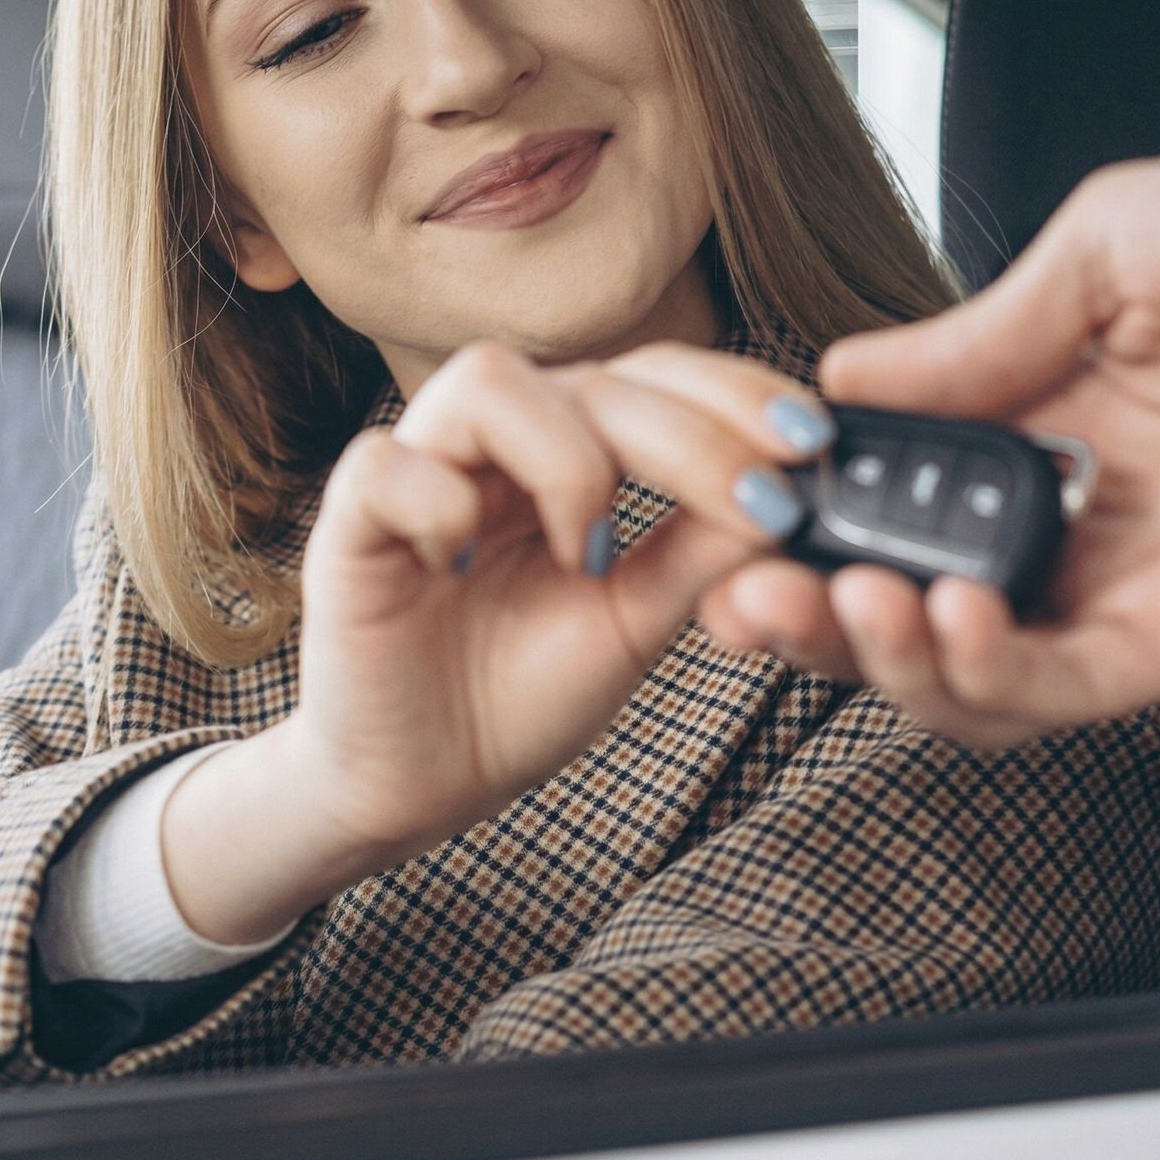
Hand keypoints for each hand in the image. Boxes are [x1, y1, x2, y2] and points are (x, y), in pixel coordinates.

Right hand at [162, 340, 830, 944]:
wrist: (420, 783)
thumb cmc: (516, 696)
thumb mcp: (636, 622)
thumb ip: (702, 552)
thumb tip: (794, 491)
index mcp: (567, 451)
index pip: (653, 376)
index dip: (730, 392)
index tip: (810, 442)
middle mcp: (495, 444)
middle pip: (591, 377)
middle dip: (687, 435)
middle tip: (752, 504)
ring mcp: (419, 470)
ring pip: (488, 382)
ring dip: (564, 460)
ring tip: (587, 553)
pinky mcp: (349, 520)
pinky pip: (389, 465)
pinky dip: (442, 506)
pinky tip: (464, 566)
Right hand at [700, 141, 1159, 746]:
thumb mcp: (1118, 240)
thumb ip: (974, 332)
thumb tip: (846, 381)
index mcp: (1041, 418)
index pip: (890, 496)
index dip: (803, 517)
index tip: (740, 512)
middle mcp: (1071, 515)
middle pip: (904, 603)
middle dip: (808, 618)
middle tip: (746, 602)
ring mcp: (1125, 586)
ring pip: (965, 676)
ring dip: (881, 659)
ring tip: (845, 605)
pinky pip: (1061, 692)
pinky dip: (988, 674)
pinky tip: (949, 618)